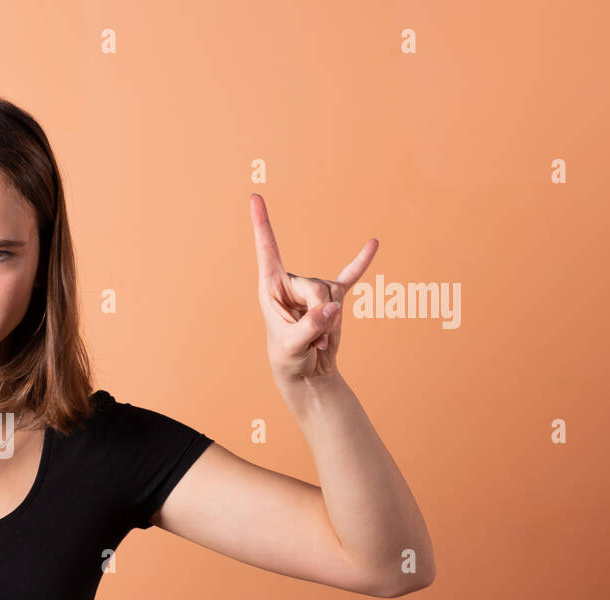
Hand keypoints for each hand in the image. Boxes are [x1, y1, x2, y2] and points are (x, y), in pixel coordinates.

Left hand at [250, 193, 376, 383]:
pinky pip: (350, 277)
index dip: (261, 224)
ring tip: (319, 340)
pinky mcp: (333, 297)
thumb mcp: (293, 346)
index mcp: (271, 287)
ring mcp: (313, 289)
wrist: (306, 373)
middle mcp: (291, 283)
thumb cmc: (289, 358)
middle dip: (319, 314)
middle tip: (313, 337)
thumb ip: (310, 326)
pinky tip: (373, 245)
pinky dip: (361, 263)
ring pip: (332, 293)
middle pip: (315, 286)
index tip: (255, 197)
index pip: (267, 250)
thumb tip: (331, 307)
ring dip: (331, 322)